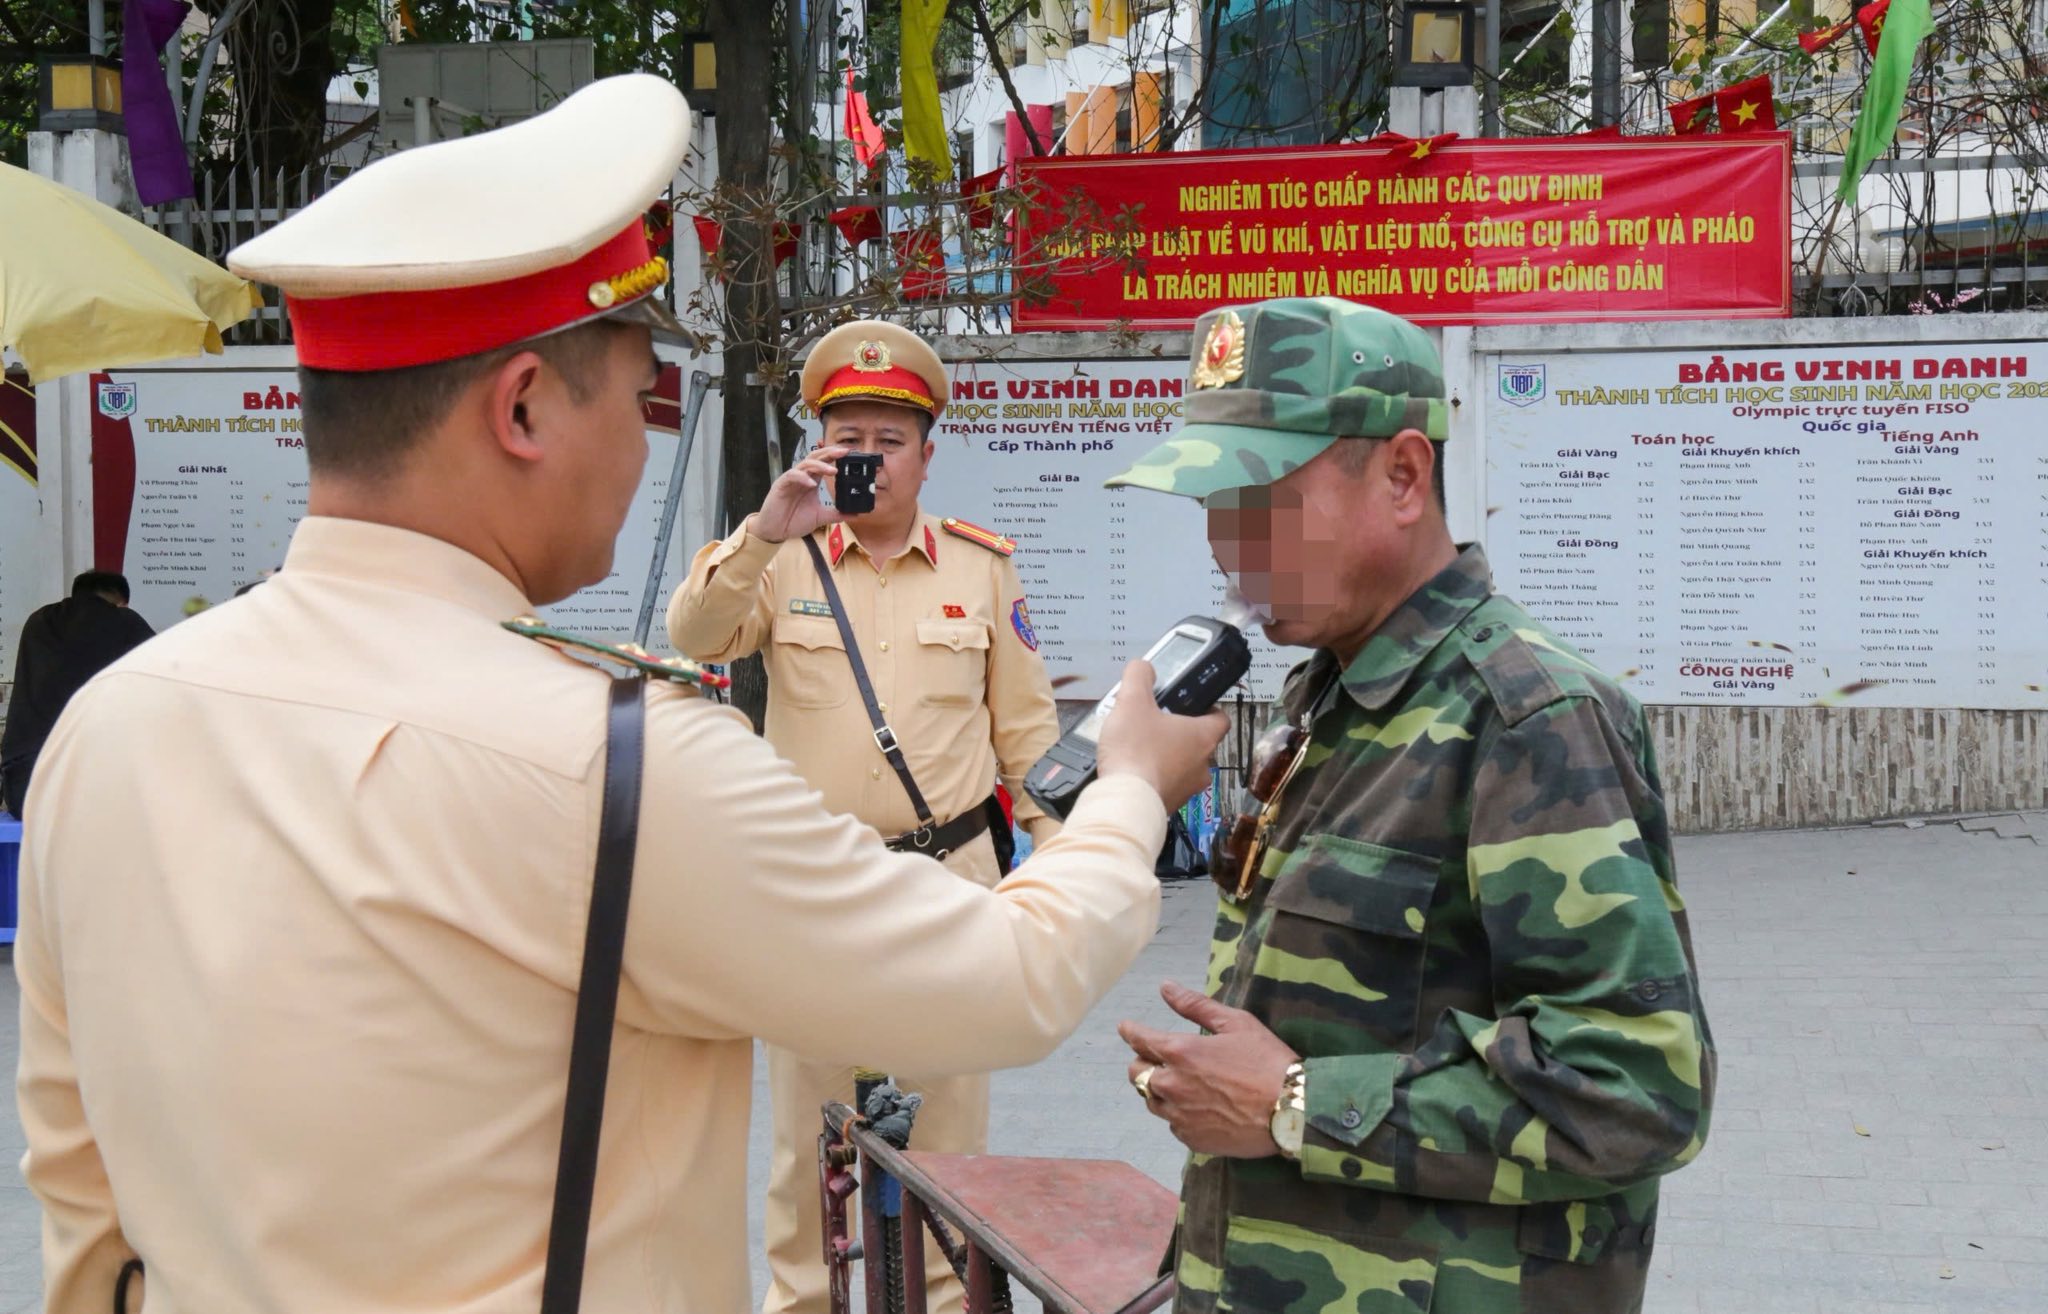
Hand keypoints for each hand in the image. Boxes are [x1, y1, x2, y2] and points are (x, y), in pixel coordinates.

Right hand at [750, 445, 850, 543]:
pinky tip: (811, 484)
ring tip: (833, 471)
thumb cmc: (794, 521)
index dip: (835, 456)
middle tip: (844, 452)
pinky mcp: (781, 485)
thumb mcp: (820, 517)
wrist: (775, 531)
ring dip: (820, 465)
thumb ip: (836, 514)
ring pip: (805, 464)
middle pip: (816, 457)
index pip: (824, 462)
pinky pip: (792, 476)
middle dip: (830, 452)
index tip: (850, 454)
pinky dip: (802, 478)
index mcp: (811, 481)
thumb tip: (855, 514)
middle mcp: (802, 477)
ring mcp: (791, 480)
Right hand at [1094, 662, 1226, 809]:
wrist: (1125, 802)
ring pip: (1185, 767)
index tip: (1191, 705)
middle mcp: (1203, 765)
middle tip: (1157, 724)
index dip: (1209, 709)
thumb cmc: (1135, 750)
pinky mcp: (1171, 806)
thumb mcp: (1132, 702)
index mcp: (1203, 737)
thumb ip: (1139, 677)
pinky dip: (1156, 778)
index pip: (1221, 719)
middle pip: (1200, 744)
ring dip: (1169, 758)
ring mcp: (1189, 789)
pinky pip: (1168, 786)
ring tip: (1141, 749)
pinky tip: (1135, 772)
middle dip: (1181, 734)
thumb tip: (1143, 667)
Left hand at [1120, 981, 1298, 1157]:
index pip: (1139, 1040)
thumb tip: (1166, 987)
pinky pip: (1172, 1124)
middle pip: (1136, 1074)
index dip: (1130, 1032)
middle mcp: (1171, 1085)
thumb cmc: (1266, 1060)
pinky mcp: (1191, 1139)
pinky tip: (1198, 1107)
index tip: (1126, 1028)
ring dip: (1158, 1089)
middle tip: (1157, 1058)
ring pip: (1151, 1101)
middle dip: (1142, 1062)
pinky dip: (1178, 1114)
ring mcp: (1179, 1116)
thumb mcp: (1235, 1023)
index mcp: (1179, 1052)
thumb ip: (1195, 1005)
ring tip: (1180, 1083)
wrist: (1291, 1110)